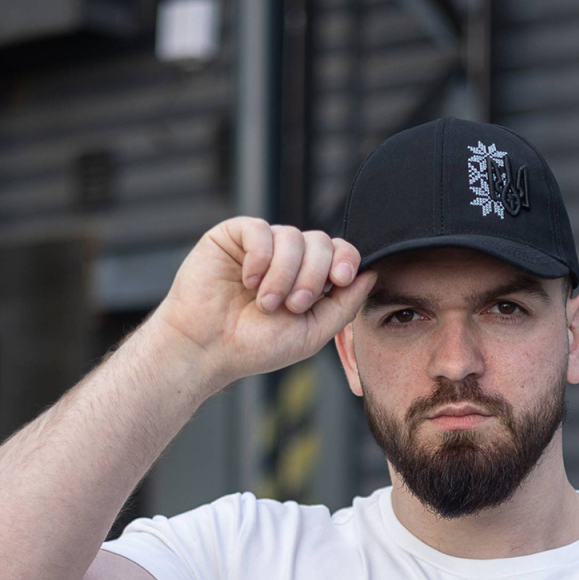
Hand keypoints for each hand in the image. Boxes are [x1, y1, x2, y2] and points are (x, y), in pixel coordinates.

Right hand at [149, 217, 377, 389]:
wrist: (207, 349)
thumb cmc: (256, 346)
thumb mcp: (312, 333)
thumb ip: (344, 305)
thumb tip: (371, 273)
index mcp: (310, 278)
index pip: (340, 252)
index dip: (346, 259)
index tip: (340, 279)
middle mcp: (288, 258)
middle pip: (321, 241)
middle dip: (313, 276)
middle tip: (293, 306)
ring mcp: (261, 245)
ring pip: (292, 237)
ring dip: (283, 275)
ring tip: (265, 303)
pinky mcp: (233, 236)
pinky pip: (260, 230)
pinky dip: (260, 258)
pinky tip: (248, 282)